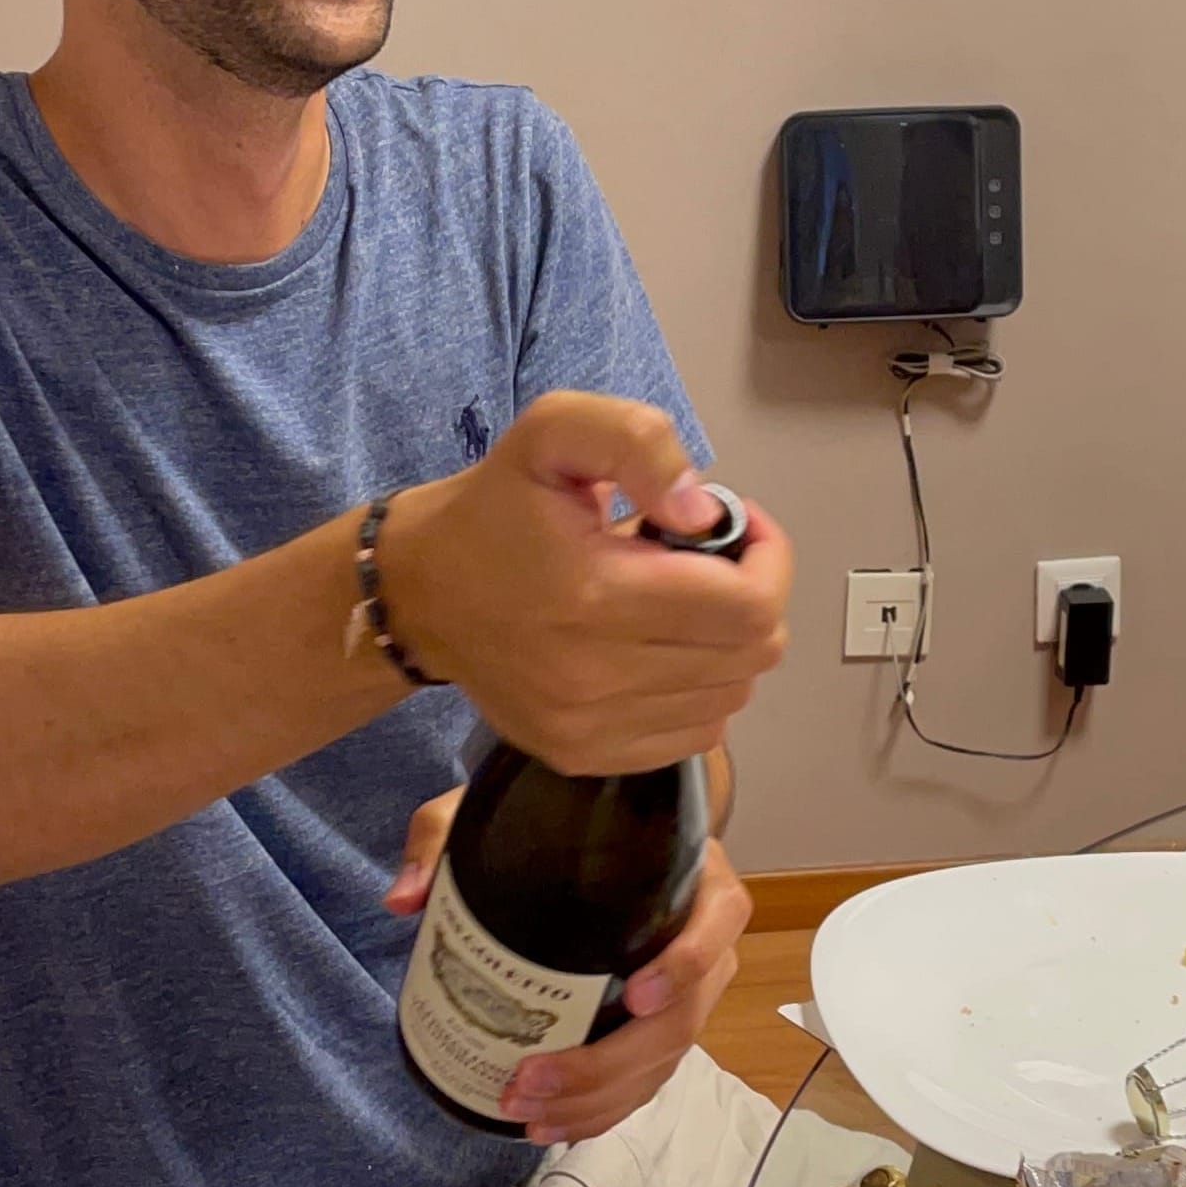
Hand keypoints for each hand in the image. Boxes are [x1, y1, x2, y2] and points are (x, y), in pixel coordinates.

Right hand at [381, 392, 790, 775]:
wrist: (419, 591)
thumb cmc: (494, 508)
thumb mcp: (555, 431)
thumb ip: (638, 443)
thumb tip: (703, 514)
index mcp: (595, 594)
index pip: (749, 606)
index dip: (766, 557)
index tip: (732, 523)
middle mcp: (594, 676)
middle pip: (750, 656)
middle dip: (749, 595)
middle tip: (703, 557)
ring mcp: (587, 727)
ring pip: (729, 698)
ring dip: (724, 644)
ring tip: (674, 601)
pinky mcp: (581, 755)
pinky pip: (694, 735)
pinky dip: (697, 689)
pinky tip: (657, 647)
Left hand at [384, 795, 752, 1145]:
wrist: (597, 825)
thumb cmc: (562, 815)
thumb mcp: (501, 807)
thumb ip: (448, 835)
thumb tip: (405, 897)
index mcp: (692, 872)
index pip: (718, 920)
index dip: (686, 965)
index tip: (635, 994)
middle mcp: (701, 934)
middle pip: (682, 1019)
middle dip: (607, 1064)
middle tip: (532, 1079)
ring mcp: (686, 988)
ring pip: (661, 1062)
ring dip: (597, 1099)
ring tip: (525, 1111)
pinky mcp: (660, 1024)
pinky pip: (644, 1080)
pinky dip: (601, 1110)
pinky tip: (549, 1123)